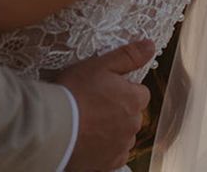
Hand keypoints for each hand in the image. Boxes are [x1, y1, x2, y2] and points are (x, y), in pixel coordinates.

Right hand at [56, 40, 153, 171]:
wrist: (55, 127)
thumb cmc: (76, 91)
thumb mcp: (100, 64)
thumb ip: (128, 56)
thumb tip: (150, 46)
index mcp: (133, 100)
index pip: (140, 92)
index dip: (123, 87)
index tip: (105, 86)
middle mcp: (132, 125)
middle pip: (132, 114)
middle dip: (118, 108)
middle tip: (93, 101)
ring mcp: (121, 146)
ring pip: (123, 134)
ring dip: (112, 128)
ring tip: (88, 120)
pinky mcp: (109, 164)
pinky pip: (113, 154)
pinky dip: (104, 147)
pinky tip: (88, 138)